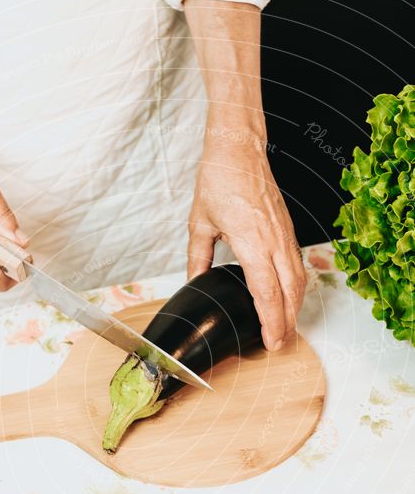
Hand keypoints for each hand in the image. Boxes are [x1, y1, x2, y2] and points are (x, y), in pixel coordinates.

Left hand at [187, 126, 305, 350]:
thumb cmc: (220, 178)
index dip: (271, 321)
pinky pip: (298, 265)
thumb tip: (193, 281)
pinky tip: (290, 298)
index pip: (267, 292)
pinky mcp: (288, 229)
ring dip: (296, 308)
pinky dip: (297, 287)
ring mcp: (285, 234)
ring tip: (287, 328)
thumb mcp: (199, 222)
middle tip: (279, 345)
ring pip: (299, 280)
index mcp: (251, 241)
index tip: (270, 342)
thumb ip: (197, 257)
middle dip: (287, 323)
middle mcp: (274, 240)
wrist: (239, 148)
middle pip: (290, 293)